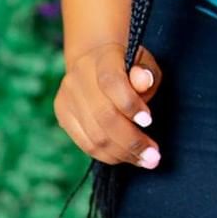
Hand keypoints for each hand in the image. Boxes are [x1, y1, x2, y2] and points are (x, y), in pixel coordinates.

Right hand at [54, 41, 164, 168]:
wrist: (95, 58)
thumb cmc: (127, 64)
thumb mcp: (144, 61)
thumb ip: (146, 73)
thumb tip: (143, 81)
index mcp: (102, 57)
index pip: (111, 81)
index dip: (130, 104)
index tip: (149, 121)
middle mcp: (79, 76)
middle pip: (103, 116)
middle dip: (131, 141)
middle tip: (153, 156)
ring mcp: (67, 97)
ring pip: (94, 136)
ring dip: (122, 153)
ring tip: (145, 160)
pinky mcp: (63, 115)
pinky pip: (86, 144)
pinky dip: (108, 155)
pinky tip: (127, 157)